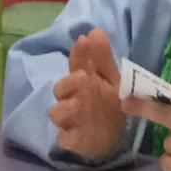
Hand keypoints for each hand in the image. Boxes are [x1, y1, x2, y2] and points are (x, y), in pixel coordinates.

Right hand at [48, 27, 125, 161]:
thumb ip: (102, 57)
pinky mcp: (71, 140)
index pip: (76, 63)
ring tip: (81, 107)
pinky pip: (63, 139)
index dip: (79, 53)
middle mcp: (71, 98)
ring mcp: (70, 120)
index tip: (84, 41)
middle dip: (69, 84)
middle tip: (83, 78)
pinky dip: (69, 137)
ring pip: (56, 113)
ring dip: (67, 109)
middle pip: (59, 89)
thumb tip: (94, 30)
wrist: (114, 134)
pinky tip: (78, 133)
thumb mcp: (112, 79)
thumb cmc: (109, 102)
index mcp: (82, 80)